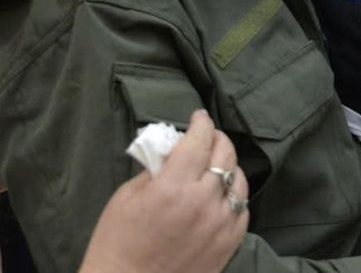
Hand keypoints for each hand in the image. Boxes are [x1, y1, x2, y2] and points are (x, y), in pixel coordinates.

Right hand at [79, 110, 247, 272]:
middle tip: (207, 136)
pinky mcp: (228, 244)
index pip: (199, 141)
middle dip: (216, 139)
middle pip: (225, 155)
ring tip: (216, 165)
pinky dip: (234, 196)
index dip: (201, 123)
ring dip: (229, 167)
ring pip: (239, 181)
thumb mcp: (126, 196)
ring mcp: (220, 224)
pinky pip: (242, 209)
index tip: (198, 117)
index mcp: (173, 187)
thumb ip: (155, 169)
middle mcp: (202, 202)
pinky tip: (222, 195)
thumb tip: (174, 151)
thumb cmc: (118, 242)